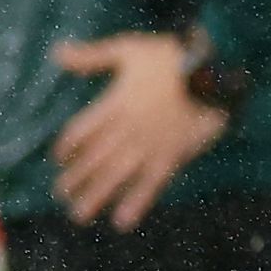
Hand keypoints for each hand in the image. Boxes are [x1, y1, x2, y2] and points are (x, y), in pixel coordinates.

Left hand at [50, 33, 229, 231]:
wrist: (214, 70)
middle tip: (63, 194)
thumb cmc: (171, 56)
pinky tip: (122, 221)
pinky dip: (136, 204)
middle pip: (91, 160)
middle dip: (75, 179)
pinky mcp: (172, 156)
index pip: (79, 132)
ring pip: (114, 177)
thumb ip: (92, 55)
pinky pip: (150, 185)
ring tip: (79, 215)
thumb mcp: (129, 49)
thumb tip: (56, 52)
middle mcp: (126, 130)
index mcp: (113, 104)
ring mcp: (148, 145)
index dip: (66, 148)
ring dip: (95, 197)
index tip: (60, 158)